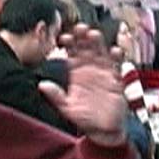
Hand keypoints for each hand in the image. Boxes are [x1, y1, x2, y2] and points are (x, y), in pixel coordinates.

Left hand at [39, 24, 125, 145]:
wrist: (103, 130)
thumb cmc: (85, 119)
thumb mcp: (67, 108)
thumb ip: (56, 96)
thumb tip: (41, 85)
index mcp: (77, 75)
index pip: (72, 55)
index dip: (68, 45)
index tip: (63, 37)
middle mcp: (90, 71)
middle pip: (87, 50)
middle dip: (83, 38)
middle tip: (79, 28)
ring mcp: (104, 74)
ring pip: (101, 54)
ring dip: (98, 44)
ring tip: (93, 34)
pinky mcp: (116, 81)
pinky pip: (117, 67)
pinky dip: (117, 58)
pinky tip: (114, 51)